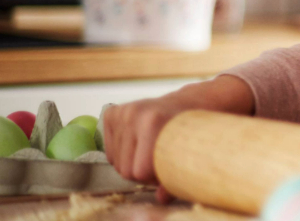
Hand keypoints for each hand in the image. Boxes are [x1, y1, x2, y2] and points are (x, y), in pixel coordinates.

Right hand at [103, 75, 254, 192]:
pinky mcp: (112, 114)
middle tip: (159, 162)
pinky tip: (138, 144)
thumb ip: (175, 178)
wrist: (190, 102)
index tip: (166, 170)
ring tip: (150, 152)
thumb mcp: (190, 152)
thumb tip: (161, 197)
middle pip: (125, 169)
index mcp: (152, 121)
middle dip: (142, 173)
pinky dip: (122, 154)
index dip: (153, 178)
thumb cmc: (190, 129)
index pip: (139, 171)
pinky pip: (109, 151)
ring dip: (131, 163)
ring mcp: (121, 112)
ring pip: (115, 162)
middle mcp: (133, 114)